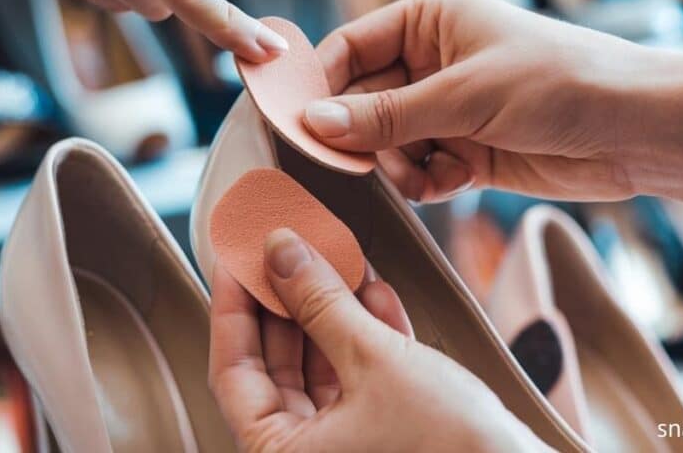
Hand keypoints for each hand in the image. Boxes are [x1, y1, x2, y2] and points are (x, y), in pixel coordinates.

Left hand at [209, 228, 545, 451]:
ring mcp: (345, 448)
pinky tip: (373, 293)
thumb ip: (319, 302)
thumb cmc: (449, 446)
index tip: (236, 259)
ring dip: (331, 311)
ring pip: (321, 367)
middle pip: (276, 366)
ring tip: (335, 259)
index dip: (234, 307)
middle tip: (285, 250)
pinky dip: (365, 337)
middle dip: (288, 302)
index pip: (233, 371)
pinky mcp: (383, 436)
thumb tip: (280, 253)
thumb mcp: (373, 358)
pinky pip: (357, 380)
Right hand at [306, 0, 650, 202]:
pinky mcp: (466, 150)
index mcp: (429, 21)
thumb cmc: (560, 82)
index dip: (319, 85)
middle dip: (363, 136)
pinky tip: (456, 180)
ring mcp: (448, 109)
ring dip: (398, 166)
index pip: (349, 49)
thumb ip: (386, 115)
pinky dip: (427, 182)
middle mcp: (433, 62)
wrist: (634, 131)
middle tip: (358, 163)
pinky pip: (418, 171)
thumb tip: (314, 123)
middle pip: (362, 102)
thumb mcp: (464, 94)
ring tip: (429, 173)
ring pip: (386, 144)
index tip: (296, 123)